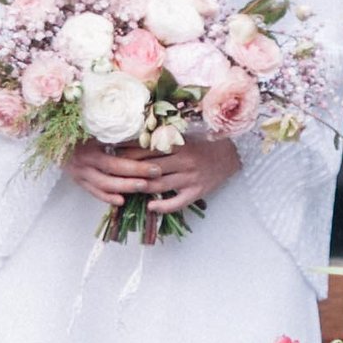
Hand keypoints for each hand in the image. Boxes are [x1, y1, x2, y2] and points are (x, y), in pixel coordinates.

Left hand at [63, 137, 239, 213]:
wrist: (231, 155)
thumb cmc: (204, 144)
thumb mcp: (185, 137)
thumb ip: (165, 138)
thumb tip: (138, 136)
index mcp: (179, 144)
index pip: (147, 147)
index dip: (128, 150)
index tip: (111, 150)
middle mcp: (183, 160)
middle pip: (149, 167)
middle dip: (129, 169)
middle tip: (111, 171)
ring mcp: (189, 178)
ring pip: (159, 185)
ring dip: (141, 187)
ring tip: (125, 188)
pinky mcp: (195, 192)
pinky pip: (176, 203)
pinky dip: (162, 206)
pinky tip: (150, 206)